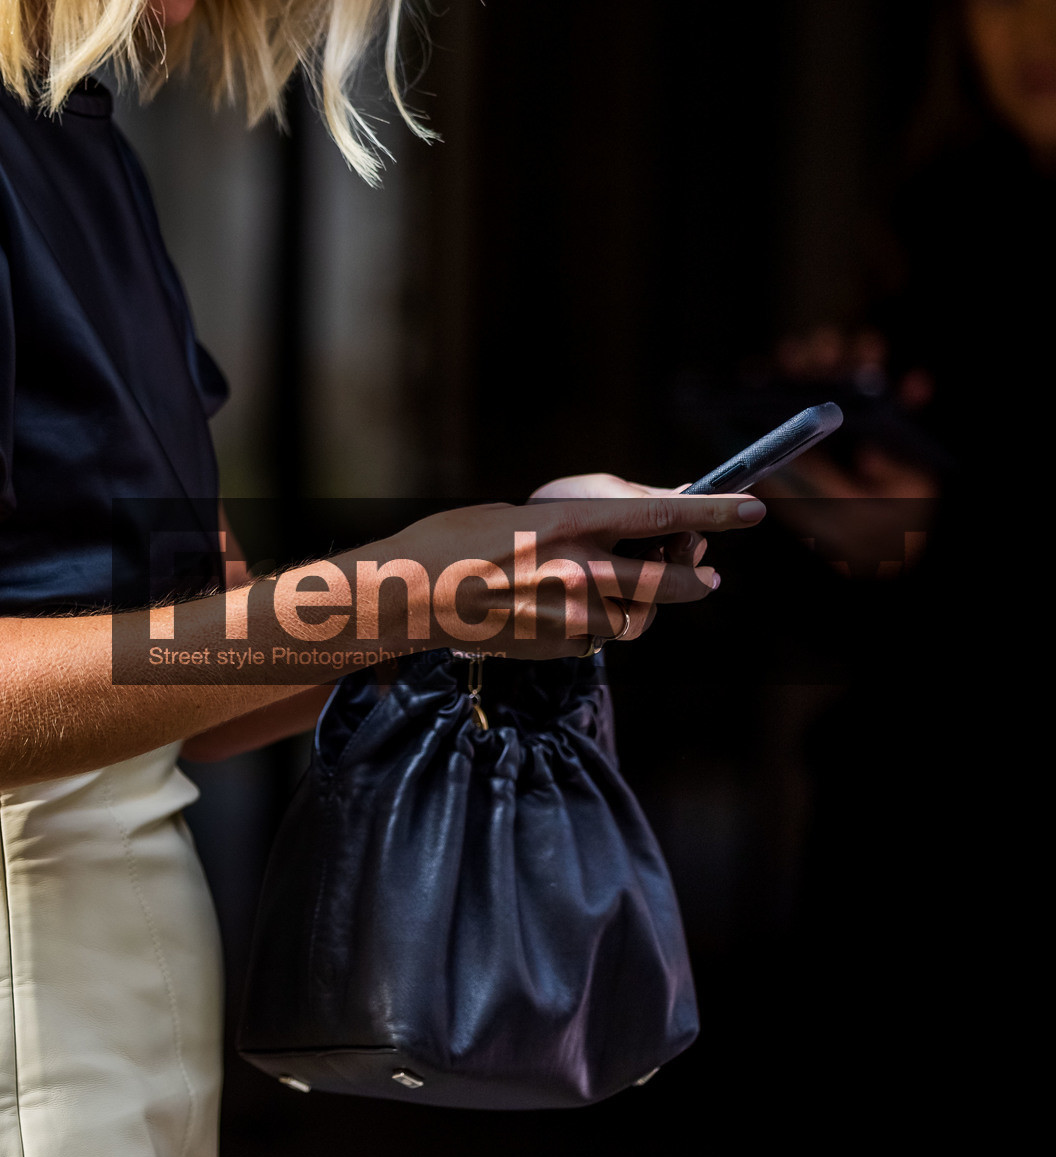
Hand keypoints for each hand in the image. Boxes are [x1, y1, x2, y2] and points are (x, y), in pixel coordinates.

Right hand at [362, 483, 763, 659]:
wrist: (405, 597)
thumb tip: (621, 531)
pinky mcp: (557, 648)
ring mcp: (569, 617)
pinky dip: (605, 624)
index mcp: (569, 525)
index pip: (661, 518)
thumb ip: (575, 526)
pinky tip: (584, 609)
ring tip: (646, 589)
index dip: (714, 514)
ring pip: (639, 618)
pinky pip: (600, 638)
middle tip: (705, 569)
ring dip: (651, 605)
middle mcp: (577, 572)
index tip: (752, 508)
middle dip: (696, 575)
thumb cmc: (452, 542)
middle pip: (667, 581)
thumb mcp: (519, 515)